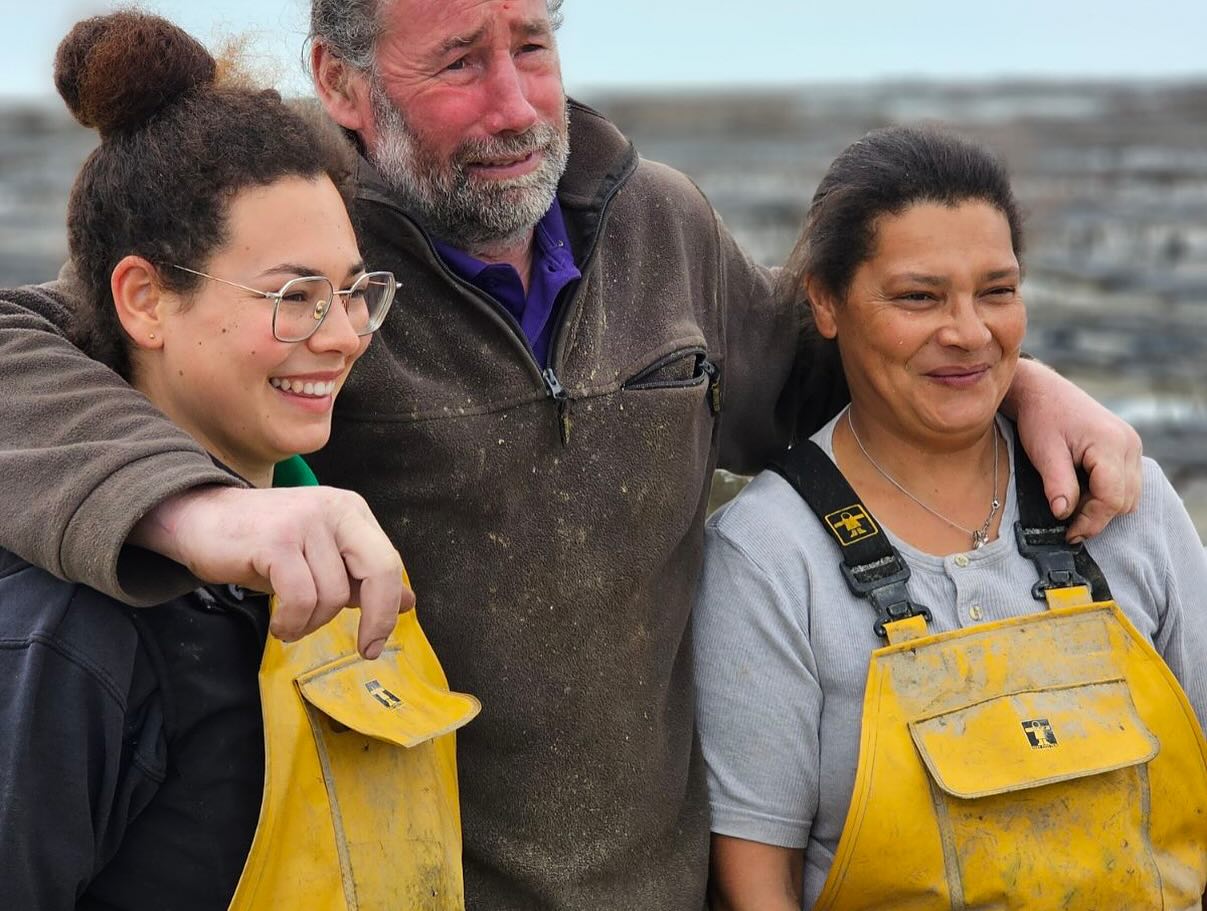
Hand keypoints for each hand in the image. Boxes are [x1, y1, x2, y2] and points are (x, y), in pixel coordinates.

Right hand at [131, 485, 412, 657]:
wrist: (197, 519)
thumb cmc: (261, 544)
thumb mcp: (318, 557)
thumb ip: (359, 577)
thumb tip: (408, 602)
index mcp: (351, 511)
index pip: (388, 562)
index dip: (389, 607)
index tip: (375, 642)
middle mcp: (334, 509)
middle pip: (379, 570)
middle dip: (377, 618)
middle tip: (365, 649)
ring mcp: (305, 522)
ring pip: (333, 595)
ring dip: (312, 623)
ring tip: (291, 624)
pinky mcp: (276, 540)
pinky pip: (302, 598)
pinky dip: (294, 623)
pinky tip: (282, 626)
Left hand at [1008, 360, 1142, 541]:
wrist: (1042, 391)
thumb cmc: (1040, 417)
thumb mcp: (1044, 452)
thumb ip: (1057, 484)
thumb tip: (1063, 515)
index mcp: (1110, 443)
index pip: (1112, 498)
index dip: (1091, 520)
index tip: (1068, 533)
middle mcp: (1128, 444)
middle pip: (1125, 500)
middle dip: (1096, 516)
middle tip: (1067, 522)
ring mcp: (1131, 445)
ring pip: (1130, 495)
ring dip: (1103, 506)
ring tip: (1072, 503)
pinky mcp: (1126, 447)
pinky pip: (1127, 482)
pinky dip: (1107, 493)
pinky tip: (1082, 491)